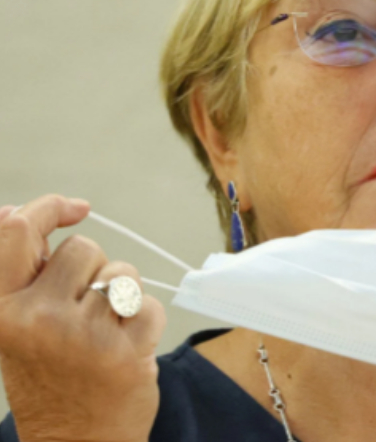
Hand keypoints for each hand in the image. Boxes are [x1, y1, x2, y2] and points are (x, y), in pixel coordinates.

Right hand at [0, 196, 166, 441]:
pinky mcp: (123, 348)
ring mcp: (80, 334)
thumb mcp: (15, 326)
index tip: (76, 208)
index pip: (17, 231)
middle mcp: (34, 318)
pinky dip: (146, 322)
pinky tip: (126, 350)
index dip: (49, 208)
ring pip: (122, 273)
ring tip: (104, 333)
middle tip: (84, 312)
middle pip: (85, 249)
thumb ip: (20, 273)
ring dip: (123, 297)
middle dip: (94, 270)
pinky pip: (150, 304)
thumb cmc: (49, 379)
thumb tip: (13, 209)